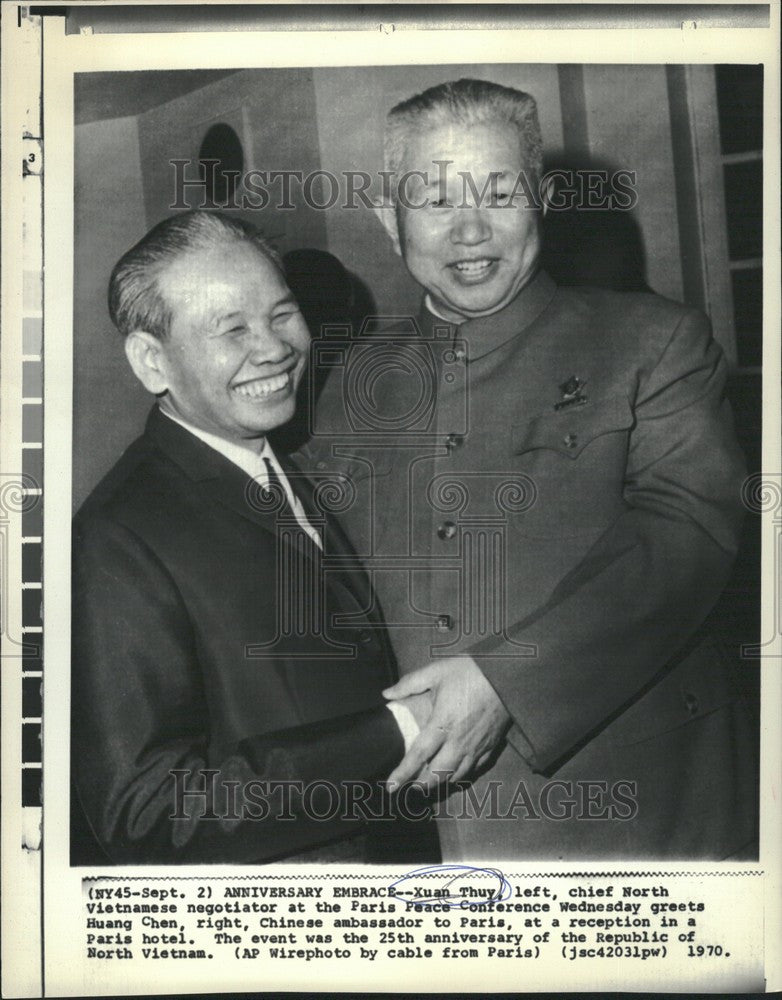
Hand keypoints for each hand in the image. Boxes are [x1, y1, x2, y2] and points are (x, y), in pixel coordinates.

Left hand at [383, 656, 510, 792]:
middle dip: (421, 785)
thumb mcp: (436, 672)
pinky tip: (455, 774)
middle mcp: (459, 741)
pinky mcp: (491, 746)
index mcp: (443, 723)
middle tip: (409, 787)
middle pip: (438, 774)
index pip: (419, 755)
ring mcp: (476, 747)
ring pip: (456, 776)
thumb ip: (409, 684)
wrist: (507, 675)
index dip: (403, 773)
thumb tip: (386, 693)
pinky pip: (475, 770)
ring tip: (429, 783)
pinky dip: (462, 776)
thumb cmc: (470, 672)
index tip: (390, 787)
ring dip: (441, 783)